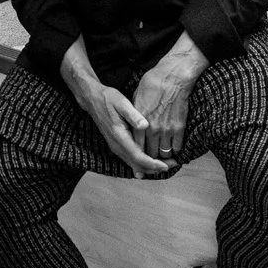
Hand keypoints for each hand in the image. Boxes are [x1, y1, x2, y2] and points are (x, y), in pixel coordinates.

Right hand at [64, 61, 171, 178]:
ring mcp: (116, 147)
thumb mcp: (122, 103)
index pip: (138, 156)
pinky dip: (143, 163)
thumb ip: (133, 115)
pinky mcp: (118, 146)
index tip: (167, 165)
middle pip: (138, 165)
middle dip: (156, 168)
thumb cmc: (109, 100)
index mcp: (120, 136)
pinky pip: (131, 159)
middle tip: (174, 165)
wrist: (93, 100)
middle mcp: (117, 146)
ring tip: (168, 164)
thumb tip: (145, 126)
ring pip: (135, 164)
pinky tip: (154, 164)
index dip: (153, 163)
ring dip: (151, 167)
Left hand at [131, 36, 205, 160]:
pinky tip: (175, 148)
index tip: (140, 156)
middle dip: (150, 158)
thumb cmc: (152, 84)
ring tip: (164, 156)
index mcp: (139, 123)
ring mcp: (167, 130)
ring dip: (164, 156)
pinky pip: (177, 146)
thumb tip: (136, 123)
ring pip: (164, 152)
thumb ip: (135, 115)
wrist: (173, 77)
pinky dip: (176, 149)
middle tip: (152, 160)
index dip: (137, 154)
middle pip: (150, 153)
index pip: (136, 146)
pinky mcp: (180, 127)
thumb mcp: (136, 99)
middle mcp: (152, 129)